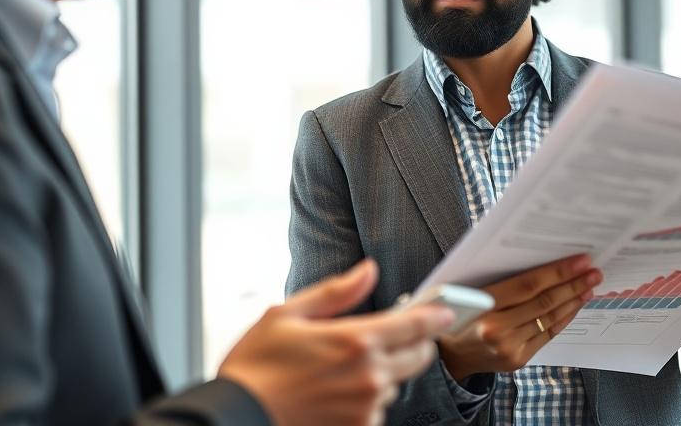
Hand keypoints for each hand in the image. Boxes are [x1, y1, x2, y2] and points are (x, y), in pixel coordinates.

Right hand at [218, 259, 454, 425]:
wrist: (233, 418)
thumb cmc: (254, 365)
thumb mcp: (287, 314)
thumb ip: (337, 292)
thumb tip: (369, 270)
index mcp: (355, 341)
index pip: (415, 325)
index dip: (435, 316)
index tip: (447, 311)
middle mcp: (368, 377)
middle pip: (418, 357)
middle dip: (414, 343)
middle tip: (391, 336)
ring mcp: (365, 408)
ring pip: (396, 384)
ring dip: (385, 374)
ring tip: (343, 370)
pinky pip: (378, 411)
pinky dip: (367, 401)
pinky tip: (336, 394)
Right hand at [438, 254, 601, 380]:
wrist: (448, 356)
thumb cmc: (457, 314)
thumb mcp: (466, 290)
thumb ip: (495, 277)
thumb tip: (534, 255)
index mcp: (483, 306)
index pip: (528, 285)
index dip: (557, 271)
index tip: (580, 260)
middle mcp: (498, 329)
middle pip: (544, 302)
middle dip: (573, 284)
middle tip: (593, 270)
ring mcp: (510, 347)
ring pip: (550, 319)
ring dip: (573, 300)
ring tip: (590, 285)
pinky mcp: (518, 360)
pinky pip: (548, 335)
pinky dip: (564, 318)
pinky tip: (575, 305)